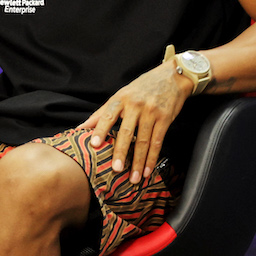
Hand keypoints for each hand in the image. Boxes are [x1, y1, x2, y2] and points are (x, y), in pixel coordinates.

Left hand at [78, 56, 191, 183]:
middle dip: (121, 152)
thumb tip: (82, 126)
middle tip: (116, 169)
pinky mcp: (165, 119)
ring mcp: (151, 112)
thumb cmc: (142, 87)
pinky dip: (152, 158)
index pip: (107, 115)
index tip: (93, 144)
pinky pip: (157, 141)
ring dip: (139, 162)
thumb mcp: (121, 94)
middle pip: (126, 131)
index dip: (100, 130)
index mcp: (121, 98)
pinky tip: (148, 170)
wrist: (172, 77)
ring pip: (143, 141)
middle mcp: (135, 105)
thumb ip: (103, 112)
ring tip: (134, 178)